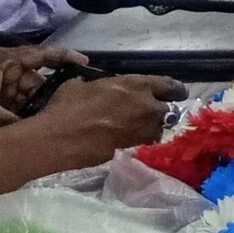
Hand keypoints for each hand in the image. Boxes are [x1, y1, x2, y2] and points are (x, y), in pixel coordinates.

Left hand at [0, 45, 88, 141]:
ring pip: (30, 92)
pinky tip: (32, 125)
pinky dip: (25, 113)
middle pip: (37, 78)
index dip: (64, 57)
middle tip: (63, 112)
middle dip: (48, 95)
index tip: (85, 63)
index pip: (40, 54)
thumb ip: (14, 122)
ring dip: (35, 107)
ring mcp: (0, 81)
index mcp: (2, 61)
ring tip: (47, 123)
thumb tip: (42, 131)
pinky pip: (20, 101)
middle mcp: (4, 67)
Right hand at [28, 74, 187, 166]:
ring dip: (152, 126)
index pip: (170, 86)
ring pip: (158, 128)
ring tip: (140, 125)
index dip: (175, 90)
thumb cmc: (67, 106)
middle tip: (155, 111)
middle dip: (163, 110)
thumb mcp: (84, 85)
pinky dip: (138, 138)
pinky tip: (125, 136)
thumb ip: (104, 86)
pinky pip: (141, 141)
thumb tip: (103, 89)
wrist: (57, 138)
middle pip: (168, 110)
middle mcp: (145, 107)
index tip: (176, 92)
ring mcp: (139, 130)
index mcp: (136, 86)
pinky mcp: (129, 148)